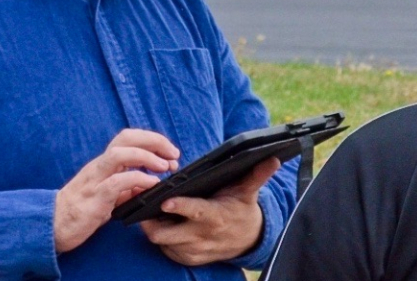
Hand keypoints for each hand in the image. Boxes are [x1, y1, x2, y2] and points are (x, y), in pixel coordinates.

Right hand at [54, 129, 180, 253]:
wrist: (53, 225)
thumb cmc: (80, 210)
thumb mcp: (107, 196)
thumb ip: (125, 188)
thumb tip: (146, 184)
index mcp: (104, 164)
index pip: (128, 138)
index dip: (152, 140)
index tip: (170, 153)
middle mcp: (99, 166)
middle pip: (126, 137)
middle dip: (154, 140)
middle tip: (173, 154)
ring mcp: (96, 179)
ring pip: (120, 153)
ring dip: (147, 156)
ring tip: (165, 166)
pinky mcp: (94, 197)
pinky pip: (118, 182)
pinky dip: (139, 179)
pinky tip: (152, 185)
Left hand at [140, 157, 280, 266]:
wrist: (248, 241)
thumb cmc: (241, 209)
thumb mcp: (248, 192)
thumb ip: (256, 175)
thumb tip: (273, 158)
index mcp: (215, 216)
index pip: (195, 212)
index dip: (179, 206)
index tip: (165, 200)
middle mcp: (202, 237)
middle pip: (165, 234)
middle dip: (150, 221)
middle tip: (142, 205)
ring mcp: (193, 251)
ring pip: (161, 242)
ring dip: (153, 228)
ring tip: (149, 212)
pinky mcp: (187, 259)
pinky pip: (165, 250)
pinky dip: (161, 239)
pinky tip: (161, 224)